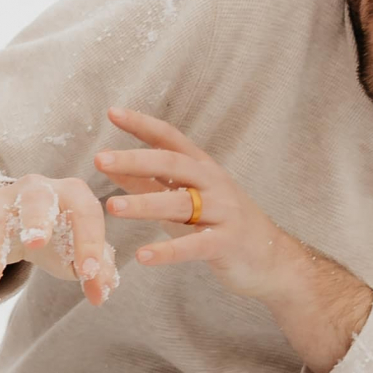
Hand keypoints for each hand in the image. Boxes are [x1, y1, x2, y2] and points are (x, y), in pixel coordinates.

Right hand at [0, 175, 118, 305]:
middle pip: (35, 198)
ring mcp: (1, 199)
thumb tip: (102, 291)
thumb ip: (97, 268)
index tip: (88, 274)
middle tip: (36, 243)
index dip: (89, 241)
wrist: (20, 218)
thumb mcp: (81, 248)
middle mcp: (36, 188)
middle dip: (36, 219)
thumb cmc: (60, 234)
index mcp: (70, 193)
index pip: (84, 211)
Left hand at [95, 106, 372, 372]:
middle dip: (136, 159)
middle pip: (173, 164)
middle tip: (100, 159)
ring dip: (144, 204)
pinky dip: (168, 251)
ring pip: (180, 203)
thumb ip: (148, 181)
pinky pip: (195, 245)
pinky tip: (143, 256)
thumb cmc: (220, 224)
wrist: (272, 259)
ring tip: (111, 207)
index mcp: (201, 168)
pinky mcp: (228, 243)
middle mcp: (214, 183)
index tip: (112, 113)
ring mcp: (224, 212)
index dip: (143, 125)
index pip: (170, 139)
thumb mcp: (183, 197)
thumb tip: (110, 164)